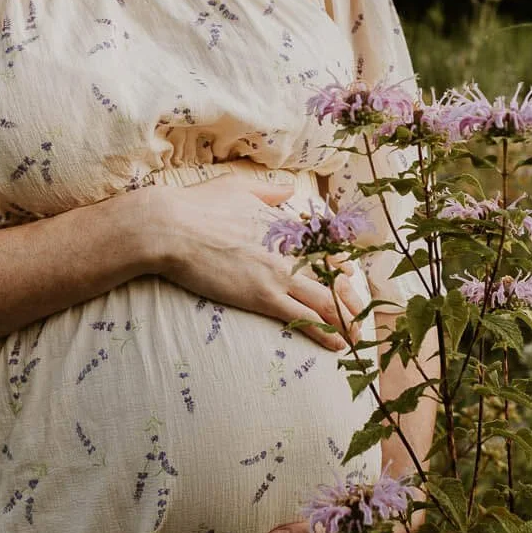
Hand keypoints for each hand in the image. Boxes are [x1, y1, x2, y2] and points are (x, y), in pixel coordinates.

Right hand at [143, 169, 369, 351]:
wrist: (170, 228)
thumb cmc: (197, 206)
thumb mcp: (237, 187)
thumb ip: (268, 191)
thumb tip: (288, 189)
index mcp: (283, 224)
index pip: (325, 246)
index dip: (340, 264)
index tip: (348, 276)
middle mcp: (289, 249)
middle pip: (333, 276)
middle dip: (351, 298)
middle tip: (361, 315)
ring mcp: (278, 274)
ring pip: (326, 301)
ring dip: (346, 321)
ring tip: (356, 338)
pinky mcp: (262, 296)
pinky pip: (304, 318)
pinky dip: (326, 332)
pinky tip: (339, 345)